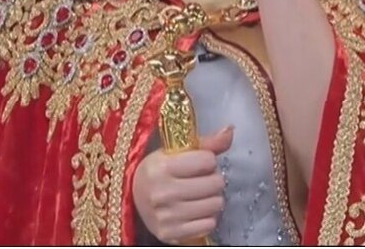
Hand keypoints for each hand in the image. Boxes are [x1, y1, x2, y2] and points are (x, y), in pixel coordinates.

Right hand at [132, 126, 234, 243]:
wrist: (134, 197)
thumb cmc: (159, 171)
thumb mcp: (175, 152)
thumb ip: (206, 143)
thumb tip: (230, 130)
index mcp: (161, 167)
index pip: (207, 160)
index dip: (208, 161)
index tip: (199, 163)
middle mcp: (162, 193)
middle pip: (215, 183)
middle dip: (213, 180)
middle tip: (201, 180)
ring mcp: (166, 216)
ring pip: (215, 204)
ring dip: (212, 199)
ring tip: (199, 195)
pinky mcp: (171, 234)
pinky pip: (209, 224)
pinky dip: (207, 218)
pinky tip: (195, 211)